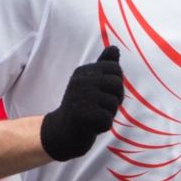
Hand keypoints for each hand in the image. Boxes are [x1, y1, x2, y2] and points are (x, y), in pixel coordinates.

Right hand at [39, 46, 123, 161]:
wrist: (62, 132)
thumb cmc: (82, 107)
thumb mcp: (91, 83)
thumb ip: (104, 66)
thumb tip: (115, 47)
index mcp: (84, 71)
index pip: (116, 70)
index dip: (116, 85)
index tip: (103, 93)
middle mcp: (81, 81)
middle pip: (118, 85)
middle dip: (115, 100)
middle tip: (99, 107)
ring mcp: (80, 97)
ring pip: (114, 105)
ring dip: (108, 115)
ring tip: (93, 116)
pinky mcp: (81, 116)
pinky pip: (107, 120)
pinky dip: (103, 127)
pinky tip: (90, 126)